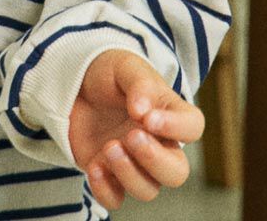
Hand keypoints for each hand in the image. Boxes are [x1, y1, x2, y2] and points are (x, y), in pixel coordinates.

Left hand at [68, 49, 203, 210]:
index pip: (192, 127)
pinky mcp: (109, 175)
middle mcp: (157, 144)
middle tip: (131, 136)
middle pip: (176, 172)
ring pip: (148, 190)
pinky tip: (94, 167)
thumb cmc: (108, 73)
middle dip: (154, 160)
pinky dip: (106, 190)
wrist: (74, 83)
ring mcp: (133, 162)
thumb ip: (140, 84)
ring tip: (109, 147)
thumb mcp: (125, 66)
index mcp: (168, 114)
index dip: (176, 128)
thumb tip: (144, 111)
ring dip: (129, 174)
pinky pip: (115, 199)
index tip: (149, 119)